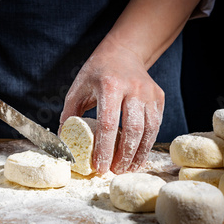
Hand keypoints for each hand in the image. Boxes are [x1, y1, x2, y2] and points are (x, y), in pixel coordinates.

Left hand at [60, 38, 164, 173]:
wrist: (123, 52)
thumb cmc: (97, 72)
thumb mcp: (78, 87)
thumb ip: (70, 114)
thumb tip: (64, 142)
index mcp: (109, 85)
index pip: (108, 124)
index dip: (104, 149)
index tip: (100, 168)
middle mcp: (133, 88)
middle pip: (132, 130)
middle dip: (124, 156)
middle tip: (115, 172)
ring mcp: (149, 93)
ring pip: (148, 130)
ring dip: (138, 154)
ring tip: (127, 168)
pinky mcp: (159, 97)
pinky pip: (156, 125)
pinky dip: (147, 143)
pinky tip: (137, 155)